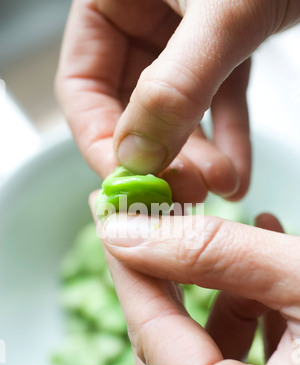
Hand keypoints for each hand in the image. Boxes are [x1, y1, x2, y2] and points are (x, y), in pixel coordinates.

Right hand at [56, 0, 299, 202]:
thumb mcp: (220, 14)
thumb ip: (175, 85)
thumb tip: (138, 156)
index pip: (82, 86)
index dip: (102, 141)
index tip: (130, 182)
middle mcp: (140, 18)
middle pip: (129, 108)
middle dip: (159, 157)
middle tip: (185, 191)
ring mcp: (180, 35)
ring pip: (175, 113)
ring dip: (196, 157)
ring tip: (219, 186)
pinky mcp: (221, 46)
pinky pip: (217, 102)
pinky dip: (227, 138)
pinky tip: (236, 173)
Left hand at [93, 207, 299, 364]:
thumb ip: (215, 253)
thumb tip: (129, 233)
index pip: (153, 339)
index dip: (129, 271)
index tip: (110, 221)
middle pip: (163, 361)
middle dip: (159, 289)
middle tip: (153, 232)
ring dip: (212, 304)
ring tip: (238, 251)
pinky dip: (242, 324)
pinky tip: (264, 286)